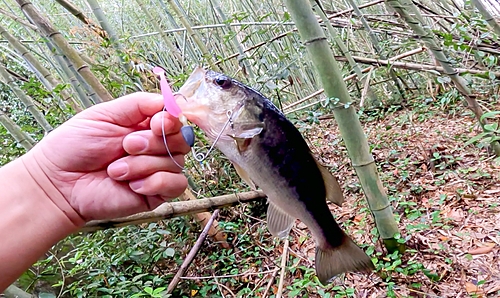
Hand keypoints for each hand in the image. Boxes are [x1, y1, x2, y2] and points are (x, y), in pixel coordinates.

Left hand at [22, 92, 189, 223]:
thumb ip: (138, 103)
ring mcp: (157, 171)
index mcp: (145, 126)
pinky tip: (132, 185)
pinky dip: (155, 182)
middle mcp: (155, 148)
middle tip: (126, 146)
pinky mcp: (157, 194)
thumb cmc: (75, 147)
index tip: (155, 122)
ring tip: (115, 170)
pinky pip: (176, 185)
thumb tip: (168, 100)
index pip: (176, 119)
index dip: (171, 119)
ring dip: (143, 165)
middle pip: (181, 140)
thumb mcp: (104, 114)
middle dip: (153, 142)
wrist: (58, 182)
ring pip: (176, 162)